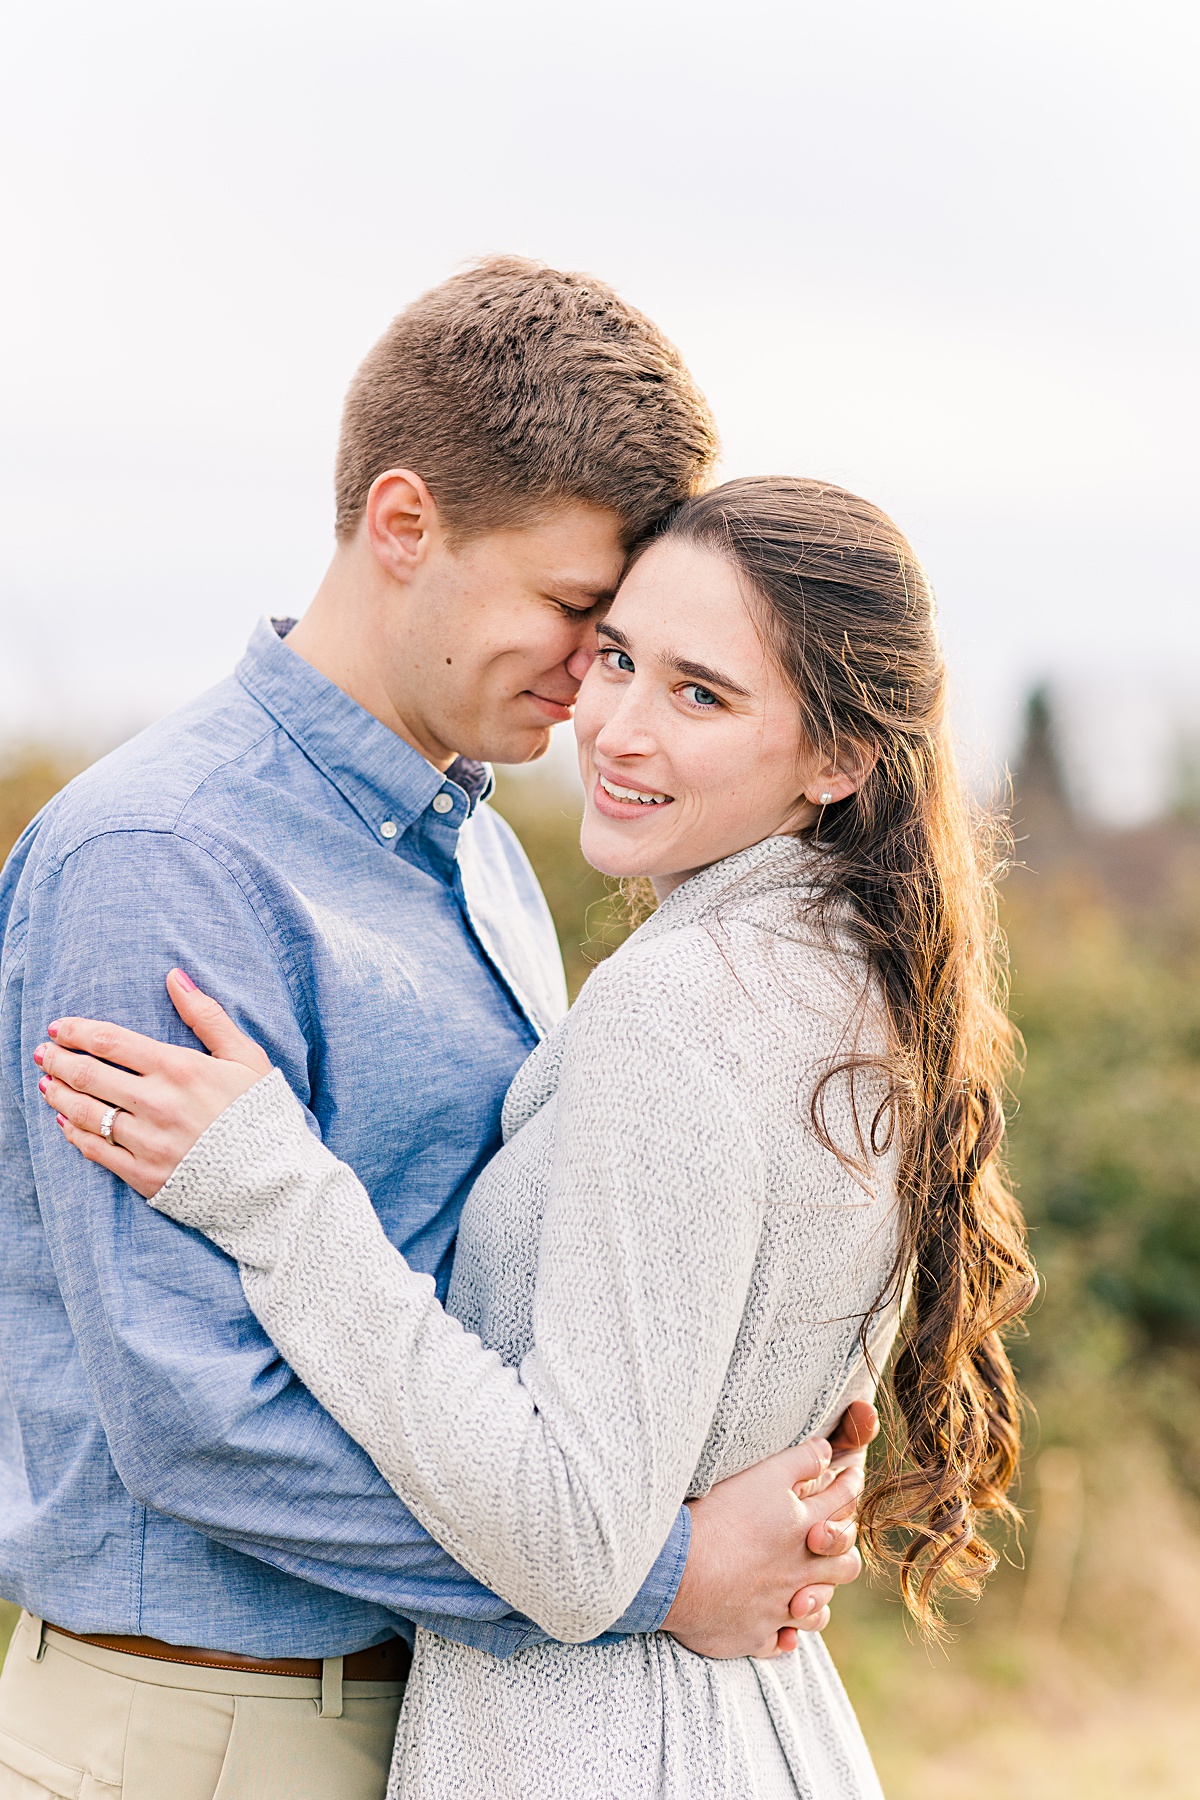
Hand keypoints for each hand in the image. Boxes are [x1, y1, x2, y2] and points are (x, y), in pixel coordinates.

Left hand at [33, 970, 271, 1197]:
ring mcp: (147, 1141)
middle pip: (89, 1075)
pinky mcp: (143, 1174)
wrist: (274, 1179)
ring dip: (59, 1094)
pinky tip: (65, 1120)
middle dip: (59, 1060)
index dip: (77, 1031)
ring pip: (85, 1112)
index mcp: (179, 1068)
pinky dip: (74, 1132)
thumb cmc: (261, 1113)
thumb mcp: (245, 1056)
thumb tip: (174, 977)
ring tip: (47, 1083)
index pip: (111, 1042)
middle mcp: (156, 1103)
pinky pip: (96, 1150)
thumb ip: (207, 1016)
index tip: (59, 1027)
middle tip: (44, 1052)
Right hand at [662, 1401, 877, 1659]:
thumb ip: (800, 1460)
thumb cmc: (721, 1516)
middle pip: (844, 1566)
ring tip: (806, 1590)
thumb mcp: (764, 1475)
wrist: (679, 1570)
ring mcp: (779, 1608)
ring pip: (818, 1612)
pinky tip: (781, 1629)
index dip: (850, 1485)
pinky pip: (780, 1644)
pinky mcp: (753, 1635)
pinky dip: (784, 1636)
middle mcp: (800, 1571)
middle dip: (843, 1550)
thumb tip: (828, 1451)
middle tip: (828, 1541)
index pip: (843, 1503)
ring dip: (817, 1599)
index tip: (850, 1476)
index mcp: (804, 1529)